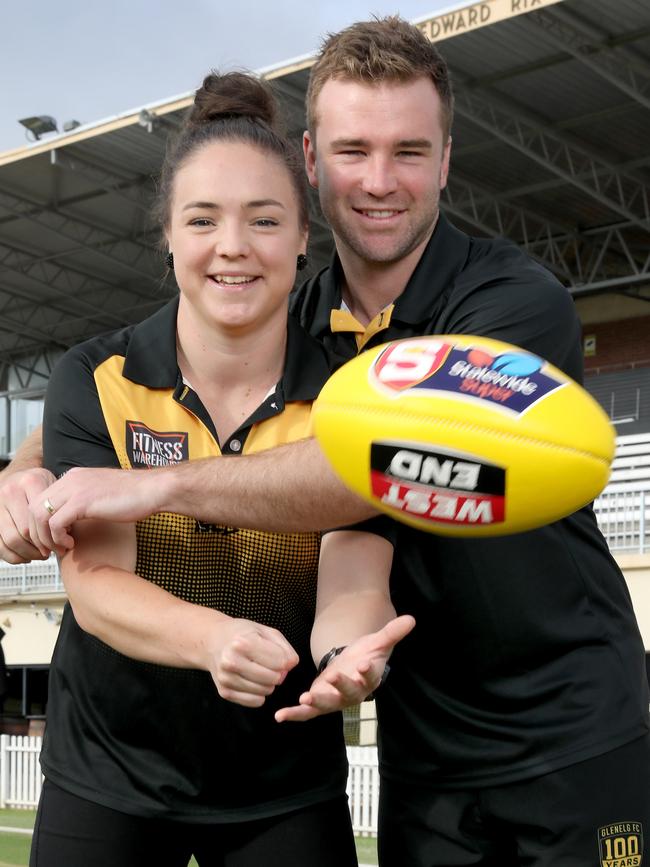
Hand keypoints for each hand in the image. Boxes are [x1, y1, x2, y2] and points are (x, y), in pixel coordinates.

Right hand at [0, 468, 56, 562]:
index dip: (54, 535)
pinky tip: (27, 556)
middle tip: (55, 551)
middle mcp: (10, 492)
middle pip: (25, 531)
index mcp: (29, 482)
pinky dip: (15, 556)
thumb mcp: (53, 484)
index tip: (64, 541)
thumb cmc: (39, 483)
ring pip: (12, 541)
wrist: (17, 475)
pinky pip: (0, 547)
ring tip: (43, 554)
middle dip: (42, 546)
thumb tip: (68, 531)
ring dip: (30, 553)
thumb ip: (60, 504)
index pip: (41, 518)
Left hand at [30, 467, 166, 551]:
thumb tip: (72, 522)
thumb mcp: (101, 495)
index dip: (40, 523)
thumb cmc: (135, 496)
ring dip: (46, 538)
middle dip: (37, 533)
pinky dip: (58, 538)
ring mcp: (75, 489)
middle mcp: (70, 479)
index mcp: (73, 477)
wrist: (154, 490)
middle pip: (33, 508)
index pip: (40, 499)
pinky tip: (72, 544)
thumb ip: (84, 502)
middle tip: (50, 549)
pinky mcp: (82, 502)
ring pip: (40, 516)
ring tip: (61, 549)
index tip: (51, 540)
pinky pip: (55, 523)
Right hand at [208, 619, 298, 707]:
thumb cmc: (243, 634)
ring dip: (269, 683)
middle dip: (278, 673)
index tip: (281, 655)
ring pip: (265, 691)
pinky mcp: (224, 692)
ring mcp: (226, 678)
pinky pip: (255, 701)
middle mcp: (231, 661)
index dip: (286, 660)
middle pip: (273, 678)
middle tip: (271, 665)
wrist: (213, 641)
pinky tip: (253, 680)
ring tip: (261, 671)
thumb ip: (284, 648)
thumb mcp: (265, 631)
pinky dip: (259, 693)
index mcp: (243, 643)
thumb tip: (291, 665)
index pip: (280, 662)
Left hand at [275, 614, 414, 721]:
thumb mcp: (378, 642)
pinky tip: (280, 716)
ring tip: (304, 699)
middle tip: (333, 677)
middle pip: (348, 692)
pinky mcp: (319, 703)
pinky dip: (295, 715)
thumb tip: (411, 619)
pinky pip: (307, 713)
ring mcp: (335, 700)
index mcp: (368, 678)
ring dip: (315, 703)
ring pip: (326, 705)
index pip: (369, 676)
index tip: (363, 664)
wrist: (353, 668)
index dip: (367, 672)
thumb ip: (392, 632)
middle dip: (341, 686)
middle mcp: (353, 694)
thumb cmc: (367, 655)